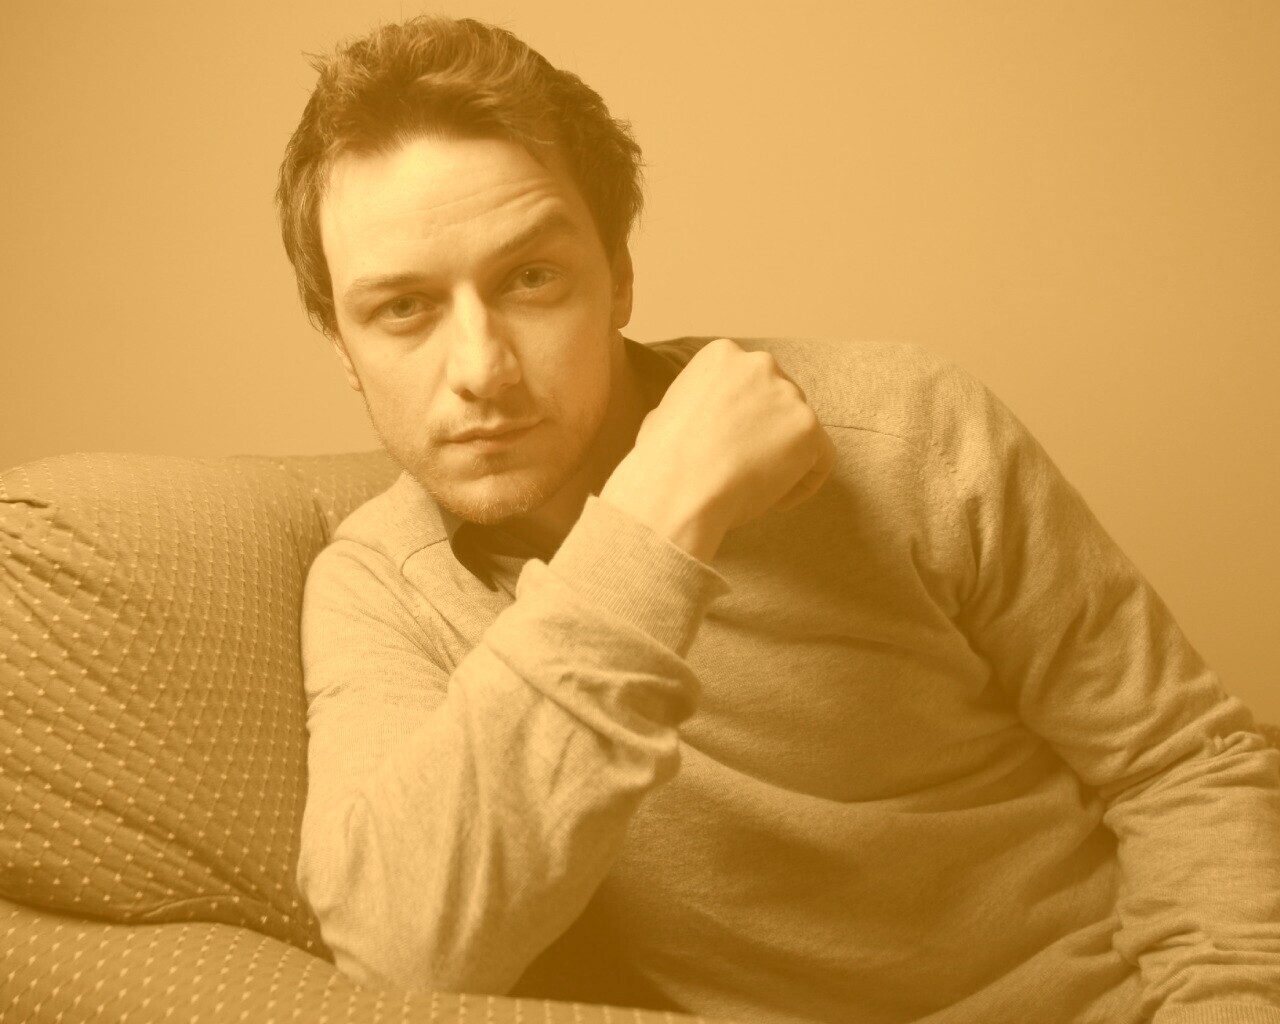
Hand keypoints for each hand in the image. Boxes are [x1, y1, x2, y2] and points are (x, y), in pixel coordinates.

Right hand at [600, 338, 834, 562]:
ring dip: (784, 460)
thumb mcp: (666, 412)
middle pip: (780, 402)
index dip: (743, 421)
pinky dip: (802, 484)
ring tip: (754, 490)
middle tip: (746, 470)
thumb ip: (699, 405)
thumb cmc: (661, 461)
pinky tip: (774, 503)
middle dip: (768, 436)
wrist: (676, 489)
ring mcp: (788, 394)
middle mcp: (760, 364)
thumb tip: (706, 416)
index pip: (751, 385)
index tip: (729, 448)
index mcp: (722, 354)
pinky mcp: (810, 428)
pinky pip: (821, 460)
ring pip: (800, 432)